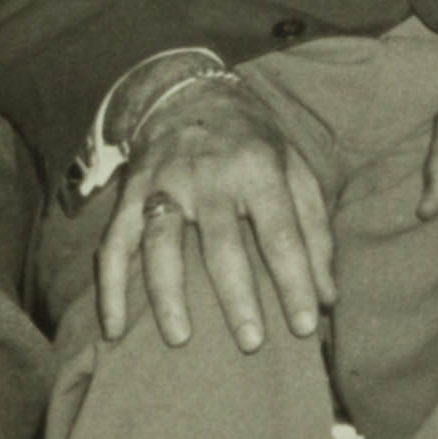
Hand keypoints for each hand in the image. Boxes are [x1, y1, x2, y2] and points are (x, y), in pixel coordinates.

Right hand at [95, 65, 335, 356]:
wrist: (190, 94)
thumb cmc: (253, 142)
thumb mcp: (295, 170)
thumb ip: (314, 231)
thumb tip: (327, 296)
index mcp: (258, 168)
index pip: (281, 233)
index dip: (295, 281)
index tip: (307, 326)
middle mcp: (209, 175)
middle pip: (222, 244)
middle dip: (237, 297)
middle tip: (252, 344)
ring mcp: (164, 184)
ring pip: (161, 243)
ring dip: (168, 294)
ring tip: (180, 339)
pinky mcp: (129, 194)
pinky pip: (114, 244)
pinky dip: (110, 287)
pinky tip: (116, 328)